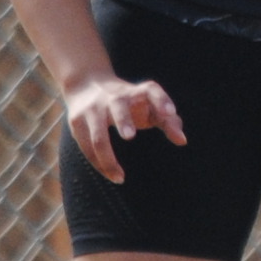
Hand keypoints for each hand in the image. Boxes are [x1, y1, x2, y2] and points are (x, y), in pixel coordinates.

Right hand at [61, 73, 185, 184]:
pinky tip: (112, 175)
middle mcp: (115, 96)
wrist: (86, 83)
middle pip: (118, 105)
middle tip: (130, 136)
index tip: (170, 113)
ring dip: (107, 155)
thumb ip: (168, 121)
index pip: (152, 90)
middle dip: (123, 120)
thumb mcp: (148, 105)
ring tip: (120, 176)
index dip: (162, 100)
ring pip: (98, 132)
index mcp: (136, 92)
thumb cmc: (129, 102)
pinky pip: (87, 145)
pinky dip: (99, 163)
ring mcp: (94, 108)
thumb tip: (182, 140)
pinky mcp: (77, 121)